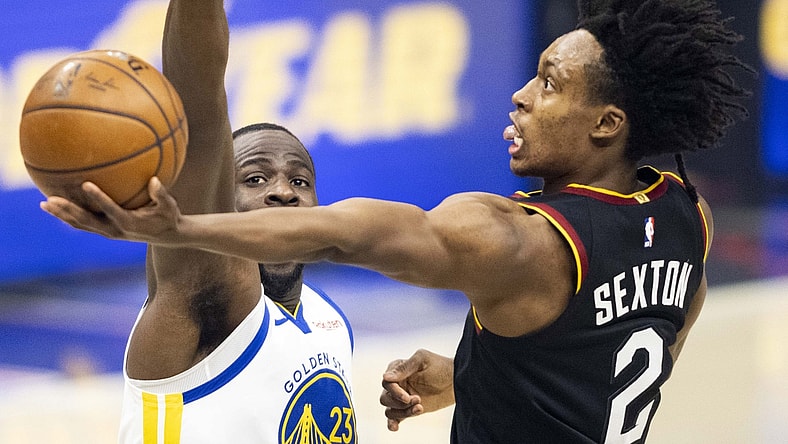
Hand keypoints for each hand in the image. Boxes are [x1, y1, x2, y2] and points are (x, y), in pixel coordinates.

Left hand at [40, 177, 182, 244]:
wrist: (166, 235)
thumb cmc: (168, 216)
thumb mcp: (170, 206)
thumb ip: (161, 194)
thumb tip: (155, 180)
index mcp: (129, 223)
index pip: (111, 209)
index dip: (98, 198)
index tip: (85, 184)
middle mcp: (115, 230)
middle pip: (87, 221)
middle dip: (68, 210)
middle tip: (51, 199)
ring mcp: (108, 232)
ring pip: (81, 224)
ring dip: (62, 215)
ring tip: (44, 204)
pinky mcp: (105, 231)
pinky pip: (83, 225)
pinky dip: (68, 217)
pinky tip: (55, 208)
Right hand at [379, 349, 454, 431]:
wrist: (455, 382)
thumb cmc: (440, 366)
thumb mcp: (422, 360)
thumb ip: (404, 368)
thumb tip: (385, 377)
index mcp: (397, 369)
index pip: (386, 383)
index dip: (395, 392)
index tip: (407, 397)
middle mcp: (397, 384)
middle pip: (385, 398)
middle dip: (400, 403)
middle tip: (418, 400)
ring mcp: (402, 398)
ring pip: (390, 410)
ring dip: (403, 412)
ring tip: (420, 408)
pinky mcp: (408, 409)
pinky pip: (395, 418)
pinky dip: (392, 423)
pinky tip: (396, 427)